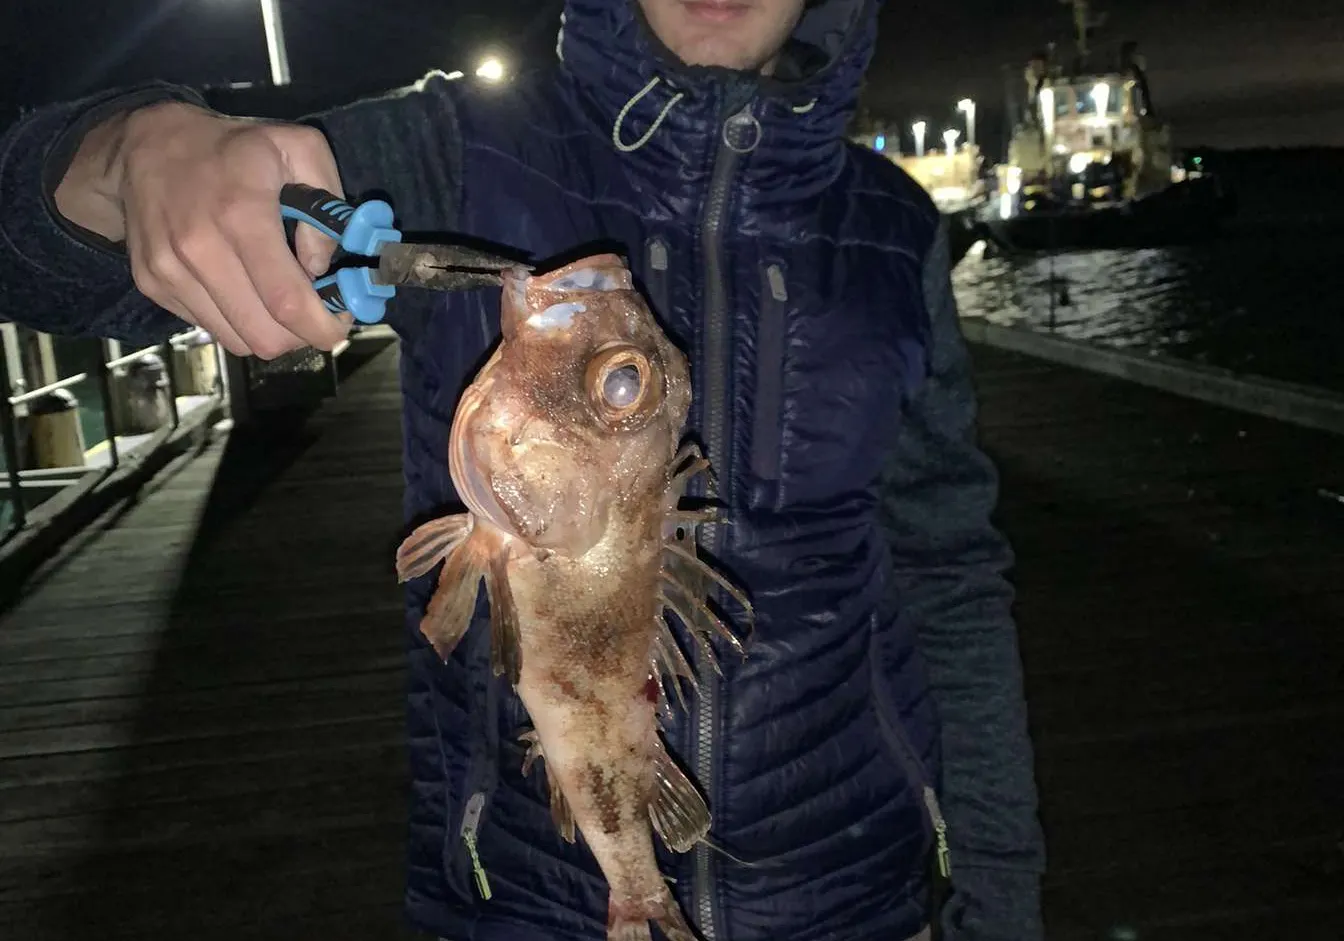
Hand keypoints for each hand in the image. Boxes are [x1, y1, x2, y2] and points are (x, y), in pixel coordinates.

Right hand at [54, 100, 349, 358]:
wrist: (145, 146)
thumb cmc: (234, 148)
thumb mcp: (298, 146)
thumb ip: (326, 198)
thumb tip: (320, 264)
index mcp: (242, 215)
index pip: (287, 302)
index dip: (321, 327)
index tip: (339, 324)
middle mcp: (199, 250)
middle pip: (264, 336)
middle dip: (300, 335)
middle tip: (313, 314)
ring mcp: (170, 271)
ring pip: (238, 341)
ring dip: (269, 332)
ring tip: (278, 300)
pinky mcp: (152, 284)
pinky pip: (210, 327)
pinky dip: (236, 321)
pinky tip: (243, 289)